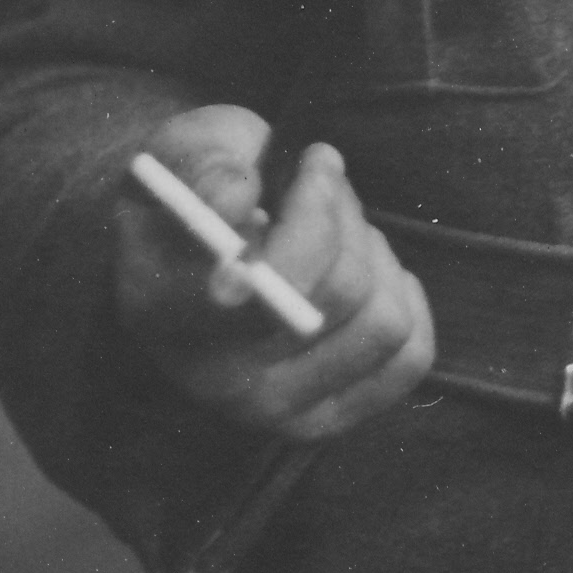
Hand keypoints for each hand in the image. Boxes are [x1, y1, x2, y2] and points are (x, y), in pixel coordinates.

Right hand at [112, 104, 435, 441]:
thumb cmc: (193, 193)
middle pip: (341, 290)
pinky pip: (410, 357)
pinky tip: (370, 273)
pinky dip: (404, 300)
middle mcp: (213, 379)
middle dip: (346, 216)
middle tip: (326, 181)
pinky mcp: (322, 420)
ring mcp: (270, 410)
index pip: (271, 283)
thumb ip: (204, 164)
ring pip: (384, 320)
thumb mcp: (183, 152)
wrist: (181, 258)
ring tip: (339, 230)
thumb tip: (237, 194)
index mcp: (162, 309)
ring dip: (375, 255)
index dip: (313, 213)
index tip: (315, 159)